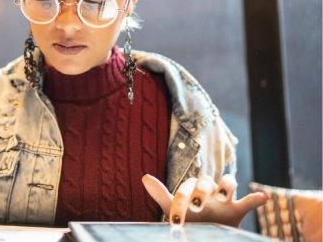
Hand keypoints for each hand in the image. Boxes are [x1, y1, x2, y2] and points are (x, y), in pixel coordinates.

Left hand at [142, 174, 266, 226]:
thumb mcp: (173, 207)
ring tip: (222, 195)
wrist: (203, 231)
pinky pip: (248, 201)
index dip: (180, 202)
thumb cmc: (187, 216)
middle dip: (202, 191)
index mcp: (193, 187)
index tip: (175, 221)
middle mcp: (209, 189)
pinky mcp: (237, 210)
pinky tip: (262, 197)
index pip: (187, 187)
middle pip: (207, 180)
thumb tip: (144, 177)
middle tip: (196, 206)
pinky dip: (256, 198)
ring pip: (229, 182)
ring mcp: (224, 199)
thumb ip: (160, 194)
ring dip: (226, 186)